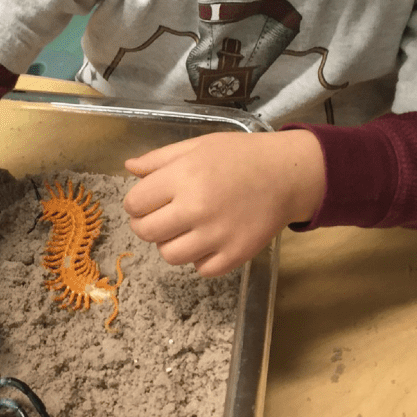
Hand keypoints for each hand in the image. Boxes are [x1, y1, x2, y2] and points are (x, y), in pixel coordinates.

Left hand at [123, 129, 324, 276]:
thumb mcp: (197, 146)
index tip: (147, 201)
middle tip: (162, 216)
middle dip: (147, 224)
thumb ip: (159, 159)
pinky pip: (201, 269)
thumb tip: (129, 167)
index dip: (136, 203)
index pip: (135, 203)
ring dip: (171, 243)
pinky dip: (200, 258)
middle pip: (146, 232)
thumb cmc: (240, 156)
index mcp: (182, 177)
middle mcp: (196, 208)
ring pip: (169, 255)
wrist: (287, 174)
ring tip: (186, 228)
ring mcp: (216, 235)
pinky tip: (209, 241)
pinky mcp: (235, 255)